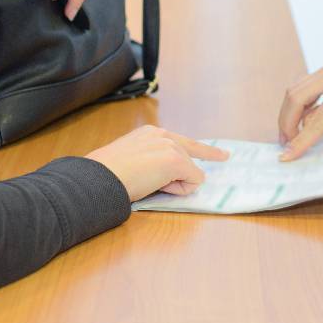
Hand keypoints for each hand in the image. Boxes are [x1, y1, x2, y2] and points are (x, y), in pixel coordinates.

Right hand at [86, 125, 228, 201]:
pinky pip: (193, 181)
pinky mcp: (175, 160)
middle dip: (175, 178)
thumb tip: (171, 177)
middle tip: (147, 181)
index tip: (224, 155)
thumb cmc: (108, 175)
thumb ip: (153, 161)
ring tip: (146, 182)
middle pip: (189, 161)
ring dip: (174, 184)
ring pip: (191, 172)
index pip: (184, 142)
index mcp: (150, 133)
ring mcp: (170, 146)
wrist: (98, 178)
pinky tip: (158, 185)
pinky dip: (179, 189)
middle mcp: (162, 134)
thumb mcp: (133, 160)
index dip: (207, 151)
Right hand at [277, 59, 322, 161]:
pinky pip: (300, 87)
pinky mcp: (321, 69)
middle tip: (285, 142)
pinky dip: (295, 104)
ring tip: (289, 133)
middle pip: (296, 98)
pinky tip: (297, 118)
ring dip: (287, 113)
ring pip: (293, 90)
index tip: (288, 155)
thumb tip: (305, 126)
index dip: (301, 139)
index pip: (317, 119)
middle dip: (286, 123)